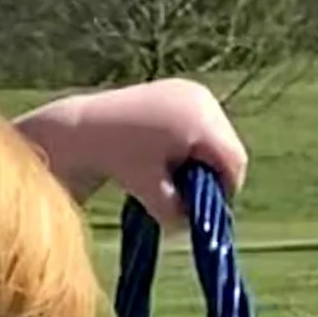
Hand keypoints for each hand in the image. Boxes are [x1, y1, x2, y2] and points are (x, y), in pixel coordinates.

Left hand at [15, 79, 247, 224]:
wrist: (83, 127)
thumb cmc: (115, 160)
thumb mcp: (149, 192)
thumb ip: (175, 212)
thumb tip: (192, 226)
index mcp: (200, 121)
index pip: (233, 162)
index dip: (224, 191)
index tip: (204, 211)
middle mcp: (202, 98)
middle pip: (229, 148)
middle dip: (213, 175)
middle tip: (188, 196)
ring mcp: (193, 90)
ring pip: (218, 136)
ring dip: (204, 160)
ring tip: (173, 175)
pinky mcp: (182, 90)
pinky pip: (204, 123)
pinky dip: (194, 144)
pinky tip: (167, 156)